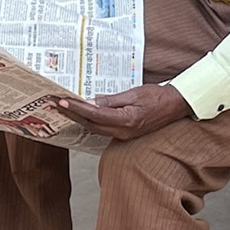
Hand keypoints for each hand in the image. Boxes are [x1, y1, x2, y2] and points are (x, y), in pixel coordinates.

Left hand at [58, 83, 192, 141]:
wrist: (175, 106)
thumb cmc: (157, 97)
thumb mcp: (133, 94)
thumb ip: (111, 100)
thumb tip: (90, 101)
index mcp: (126, 120)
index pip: (95, 114)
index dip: (77, 108)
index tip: (62, 101)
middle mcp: (123, 131)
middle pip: (90, 124)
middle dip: (71, 114)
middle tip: (55, 104)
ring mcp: (123, 135)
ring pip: (94, 128)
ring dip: (78, 118)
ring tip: (63, 108)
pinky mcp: (124, 134)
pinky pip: (102, 129)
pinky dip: (90, 121)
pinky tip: (81, 115)